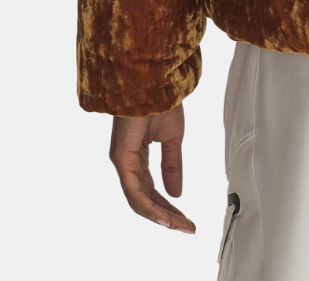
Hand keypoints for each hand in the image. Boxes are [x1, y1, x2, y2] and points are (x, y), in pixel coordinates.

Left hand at [109, 104, 195, 232]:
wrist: (154, 81)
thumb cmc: (161, 102)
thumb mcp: (173, 139)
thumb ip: (172, 166)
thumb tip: (176, 193)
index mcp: (137, 156)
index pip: (150, 190)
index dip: (168, 206)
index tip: (186, 219)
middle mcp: (127, 162)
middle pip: (144, 199)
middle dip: (166, 216)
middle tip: (187, 227)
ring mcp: (122, 161)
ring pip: (139, 200)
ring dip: (160, 215)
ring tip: (180, 226)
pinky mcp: (121, 158)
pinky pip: (134, 190)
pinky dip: (149, 205)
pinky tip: (164, 215)